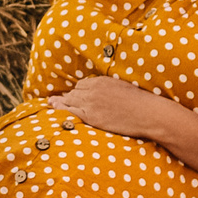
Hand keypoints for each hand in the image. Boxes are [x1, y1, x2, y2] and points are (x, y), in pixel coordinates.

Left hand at [46, 75, 185, 140]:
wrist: (147, 113)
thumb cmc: (140, 102)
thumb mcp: (123, 88)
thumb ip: (110, 88)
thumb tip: (107, 93)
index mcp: (101, 81)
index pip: (82, 84)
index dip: (78, 91)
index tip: (74, 96)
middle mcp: (93, 90)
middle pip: (74, 93)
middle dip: (68, 97)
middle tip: (56, 101)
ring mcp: (91, 103)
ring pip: (70, 101)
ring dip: (60, 103)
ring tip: (50, 104)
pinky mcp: (91, 116)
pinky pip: (71, 112)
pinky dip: (61, 111)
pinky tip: (54, 111)